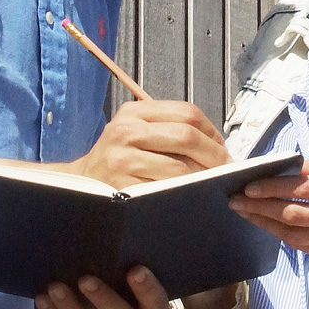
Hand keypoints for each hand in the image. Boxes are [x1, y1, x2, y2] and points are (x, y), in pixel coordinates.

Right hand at [71, 100, 229, 188]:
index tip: (223, 148)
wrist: (82, 187)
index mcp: (134, 112)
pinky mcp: (122, 186)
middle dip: (214, 155)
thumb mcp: (135, 131)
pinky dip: (184, 194)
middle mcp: (126, 130)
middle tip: (226, 169)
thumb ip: (168, 129)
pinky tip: (192, 196)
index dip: (212, 131)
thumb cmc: (118, 158)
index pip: (186, 113)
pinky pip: (165, 190)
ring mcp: (122, 159)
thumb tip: (216, 144)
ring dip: (203, 178)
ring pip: (179, 167)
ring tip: (212, 184)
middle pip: (186, 136)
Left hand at [229, 159, 308, 264]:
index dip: (272, 186)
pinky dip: (280, 233)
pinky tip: (264, 223)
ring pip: (292, 233)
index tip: (249, 185)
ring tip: (243, 211)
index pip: (301, 188)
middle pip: (292, 212)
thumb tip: (284, 163)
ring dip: (264, 222)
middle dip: (259, 206)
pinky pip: (300, 245)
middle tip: (235, 199)